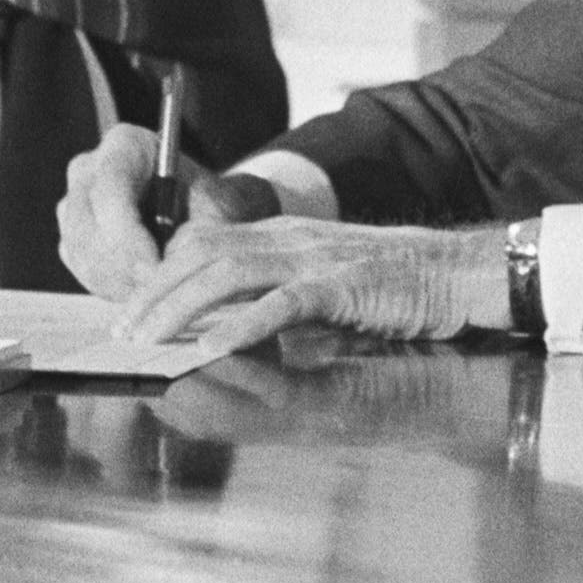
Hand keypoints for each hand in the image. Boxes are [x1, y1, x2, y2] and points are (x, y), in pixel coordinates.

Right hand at [58, 125, 294, 305]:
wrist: (200, 212)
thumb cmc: (209, 205)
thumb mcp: (216, 212)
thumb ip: (195, 233)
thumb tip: (168, 263)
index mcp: (126, 144)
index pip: (110, 190)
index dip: (127, 235)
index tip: (156, 268)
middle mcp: (89, 168)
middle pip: (88, 225)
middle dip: (124, 266)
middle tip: (161, 291)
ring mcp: (72, 203)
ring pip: (83, 253)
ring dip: (120, 281)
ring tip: (158, 290)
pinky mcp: (71, 236)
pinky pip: (83, 270)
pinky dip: (113, 287)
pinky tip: (143, 289)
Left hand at [109, 213, 509, 358]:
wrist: (460, 271)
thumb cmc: (396, 283)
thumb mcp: (325, 277)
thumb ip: (280, 289)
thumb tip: (229, 323)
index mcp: (283, 233)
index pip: (202, 240)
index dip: (161, 272)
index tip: (132, 310)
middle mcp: (290, 237)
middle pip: (200, 253)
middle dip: (153, 293)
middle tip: (122, 333)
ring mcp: (315, 258)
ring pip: (227, 273)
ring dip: (180, 308)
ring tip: (150, 342)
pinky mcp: (343, 286)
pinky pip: (281, 303)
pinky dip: (241, 326)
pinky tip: (212, 349)